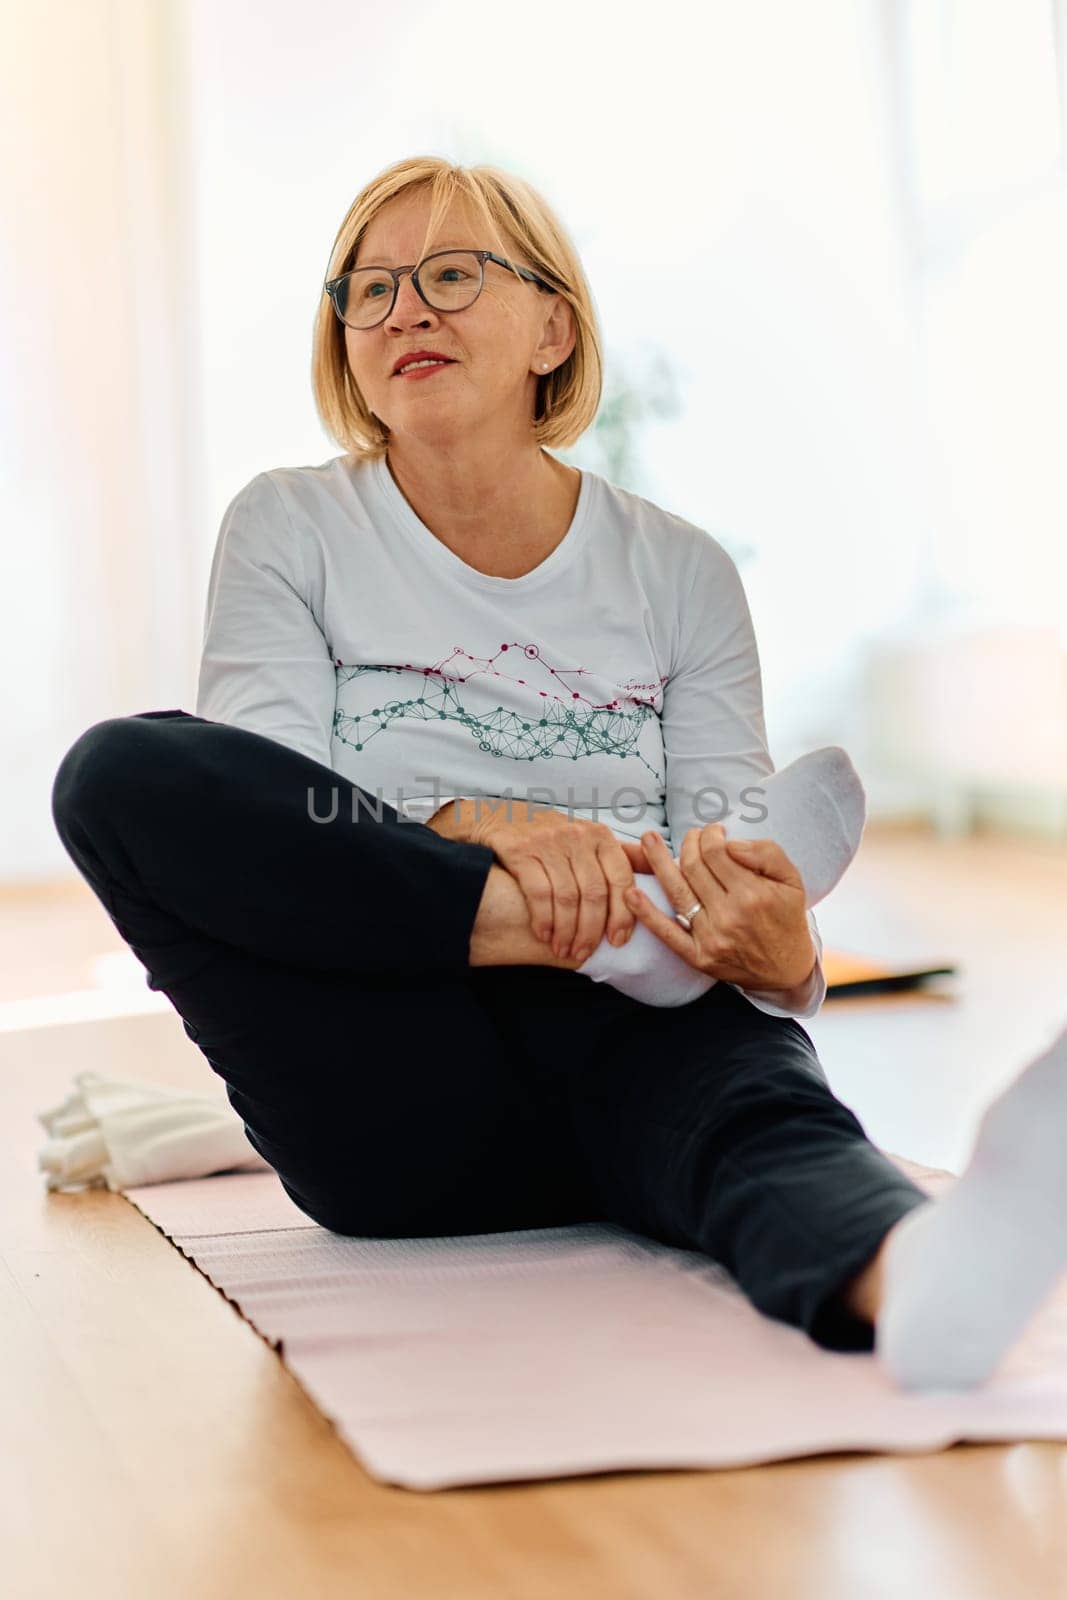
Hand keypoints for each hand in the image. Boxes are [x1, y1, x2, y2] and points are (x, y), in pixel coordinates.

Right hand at [461, 800, 653, 960]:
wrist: (501, 818)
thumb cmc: (552, 836)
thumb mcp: (589, 839)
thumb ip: (623, 855)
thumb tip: (666, 870)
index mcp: (600, 836)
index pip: (621, 879)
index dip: (623, 914)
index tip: (618, 941)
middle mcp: (578, 836)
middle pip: (594, 893)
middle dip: (591, 930)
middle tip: (583, 953)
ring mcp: (549, 843)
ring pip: (567, 897)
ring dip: (566, 931)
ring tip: (563, 949)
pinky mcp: (522, 851)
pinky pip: (539, 893)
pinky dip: (543, 919)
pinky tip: (544, 935)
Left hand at [625, 824, 815, 990]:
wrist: (786, 970)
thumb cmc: (787, 918)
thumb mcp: (792, 881)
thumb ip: (766, 854)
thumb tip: (730, 843)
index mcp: (753, 894)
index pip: (717, 852)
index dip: (710, 835)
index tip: (713, 831)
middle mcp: (730, 915)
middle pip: (694, 867)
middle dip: (688, 843)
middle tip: (690, 836)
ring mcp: (711, 938)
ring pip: (677, 891)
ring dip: (657, 862)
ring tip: (647, 840)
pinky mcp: (698, 957)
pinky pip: (667, 933)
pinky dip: (647, 914)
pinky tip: (631, 894)